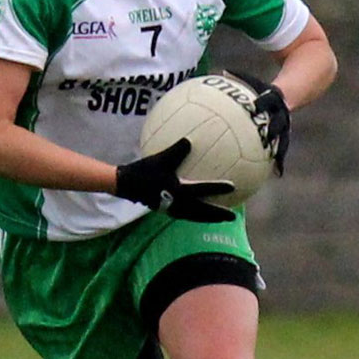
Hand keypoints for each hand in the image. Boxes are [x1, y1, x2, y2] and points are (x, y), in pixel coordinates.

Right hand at [116, 138, 235, 222]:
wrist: (126, 185)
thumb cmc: (143, 170)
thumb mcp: (161, 158)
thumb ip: (177, 150)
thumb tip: (190, 139)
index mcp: (178, 191)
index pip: (202, 189)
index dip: (218, 188)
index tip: (233, 187)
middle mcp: (177, 203)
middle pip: (202, 212)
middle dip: (217, 215)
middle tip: (232, 217)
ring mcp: (171, 209)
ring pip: (194, 216)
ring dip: (207, 218)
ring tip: (219, 219)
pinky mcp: (165, 210)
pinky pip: (185, 215)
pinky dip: (195, 215)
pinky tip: (198, 212)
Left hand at [225, 70, 290, 174]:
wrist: (294, 92)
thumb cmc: (266, 88)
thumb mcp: (254, 81)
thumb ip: (240, 77)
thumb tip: (221, 71)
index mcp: (272, 101)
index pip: (267, 101)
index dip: (261, 103)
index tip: (255, 106)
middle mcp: (279, 115)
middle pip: (277, 123)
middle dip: (273, 131)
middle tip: (267, 139)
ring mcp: (284, 127)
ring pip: (283, 141)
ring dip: (279, 152)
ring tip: (278, 166)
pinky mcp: (284, 136)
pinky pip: (280, 149)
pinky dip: (280, 161)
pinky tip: (278, 174)